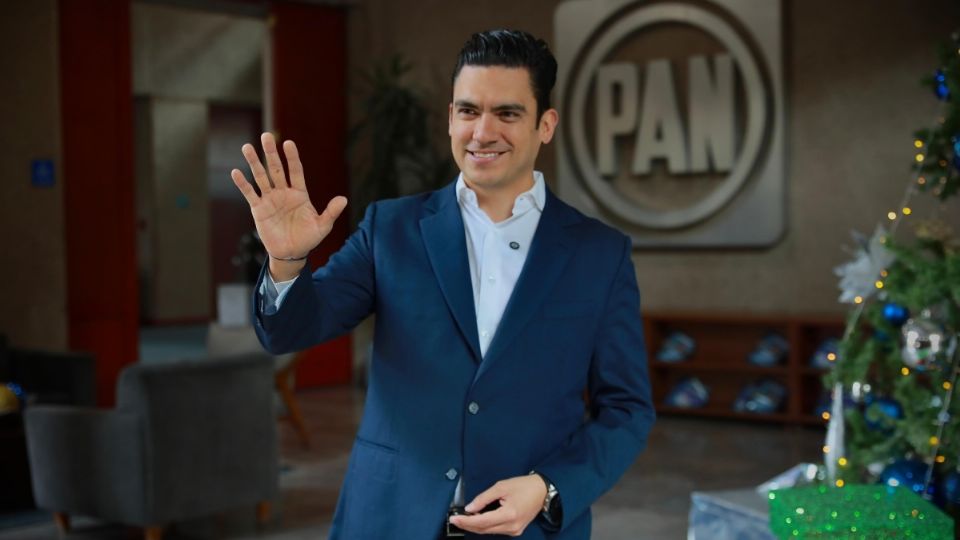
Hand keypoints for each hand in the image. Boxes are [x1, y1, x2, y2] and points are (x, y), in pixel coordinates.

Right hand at [231, 132, 346, 278]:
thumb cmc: (308, 239)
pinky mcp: (258, 209)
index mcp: (300, 193)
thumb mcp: (323, 226)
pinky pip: (250, 193)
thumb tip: (344, 199)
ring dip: (254, 162)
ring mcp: (270, 199)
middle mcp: (284, 192)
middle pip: (276, 169)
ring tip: (247, 147)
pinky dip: (243, 184)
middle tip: (267, 136)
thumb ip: (331, 212)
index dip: (292, 157)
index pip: (296, 171)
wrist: (291, 253)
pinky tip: (236, 172)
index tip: (288, 143)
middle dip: (271, 153)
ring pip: (261, 177)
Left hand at [448, 475, 546, 536]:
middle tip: (455, 519)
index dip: (466, 521)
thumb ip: (483, 498)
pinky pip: (496, 530)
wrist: (542, 491)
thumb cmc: (524, 486)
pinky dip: (485, 526)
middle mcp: (512, 526)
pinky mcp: (515, 530)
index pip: (482, 521)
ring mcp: (514, 530)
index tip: (454, 518)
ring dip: (476, 526)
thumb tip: (470, 508)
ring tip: (465, 518)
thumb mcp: (501, 486)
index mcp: (509, 514)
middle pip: (484, 529)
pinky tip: (478, 519)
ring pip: (489, 532)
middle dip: (468, 525)